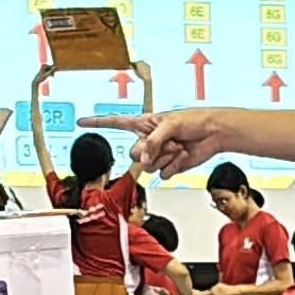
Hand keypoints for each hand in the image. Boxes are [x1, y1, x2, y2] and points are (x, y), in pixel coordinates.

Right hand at [78, 109, 229, 178]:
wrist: (213, 134)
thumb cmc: (194, 120)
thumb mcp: (169, 125)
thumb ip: (153, 141)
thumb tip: (143, 158)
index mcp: (144, 124)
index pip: (115, 123)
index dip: (97, 123)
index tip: (81, 121)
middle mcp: (148, 140)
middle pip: (133, 154)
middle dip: (150, 152)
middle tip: (168, 143)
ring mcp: (158, 154)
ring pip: (148, 167)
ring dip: (166, 157)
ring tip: (179, 147)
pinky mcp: (169, 166)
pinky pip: (162, 174)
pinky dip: (173, 166)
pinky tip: (183, 156)